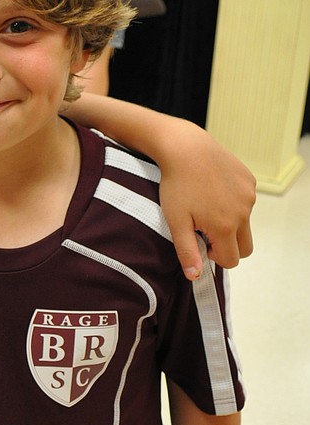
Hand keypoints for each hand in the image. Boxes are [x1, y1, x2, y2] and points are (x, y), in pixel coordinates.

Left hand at [157, 120, 254, 276]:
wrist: (185, 148)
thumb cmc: (176, 185)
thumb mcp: (176, 222)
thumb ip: (187, 251)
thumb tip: (195, 276)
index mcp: (226, 226)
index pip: (231, 261)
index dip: (215, 258)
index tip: (200, 243)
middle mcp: (244, 212)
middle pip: (245, 247)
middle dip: (228, 246)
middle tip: (205, 231)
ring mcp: (249, 195)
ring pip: (246, 223)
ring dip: (230, 223)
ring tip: (206, 206)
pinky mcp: (249, 180)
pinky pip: (246, 202)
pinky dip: (233, 203)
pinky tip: (213, 190)